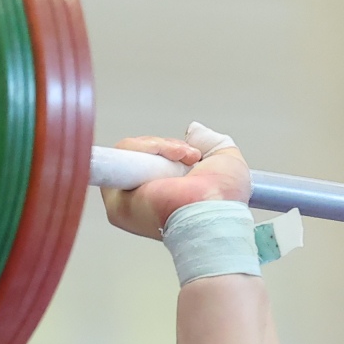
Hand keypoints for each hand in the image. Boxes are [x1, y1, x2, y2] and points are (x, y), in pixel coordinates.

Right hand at [102, 128, 251, 239]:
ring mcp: (130, 197)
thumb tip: (192, 130)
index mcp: (169, 195)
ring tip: (183, 159)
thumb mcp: (226, 160)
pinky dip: (145, 148)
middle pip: (144, 153)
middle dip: (168, 147)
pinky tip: (167, 158)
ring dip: (161, 147)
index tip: (193, 156)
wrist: (211, 213)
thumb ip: (210, 142)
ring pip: (132, 151)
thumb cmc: (224, 200)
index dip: (173, 151)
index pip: (158, 159)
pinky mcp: (117, 197)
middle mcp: (148, 197)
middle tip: (190, 158)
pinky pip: (122, 154)